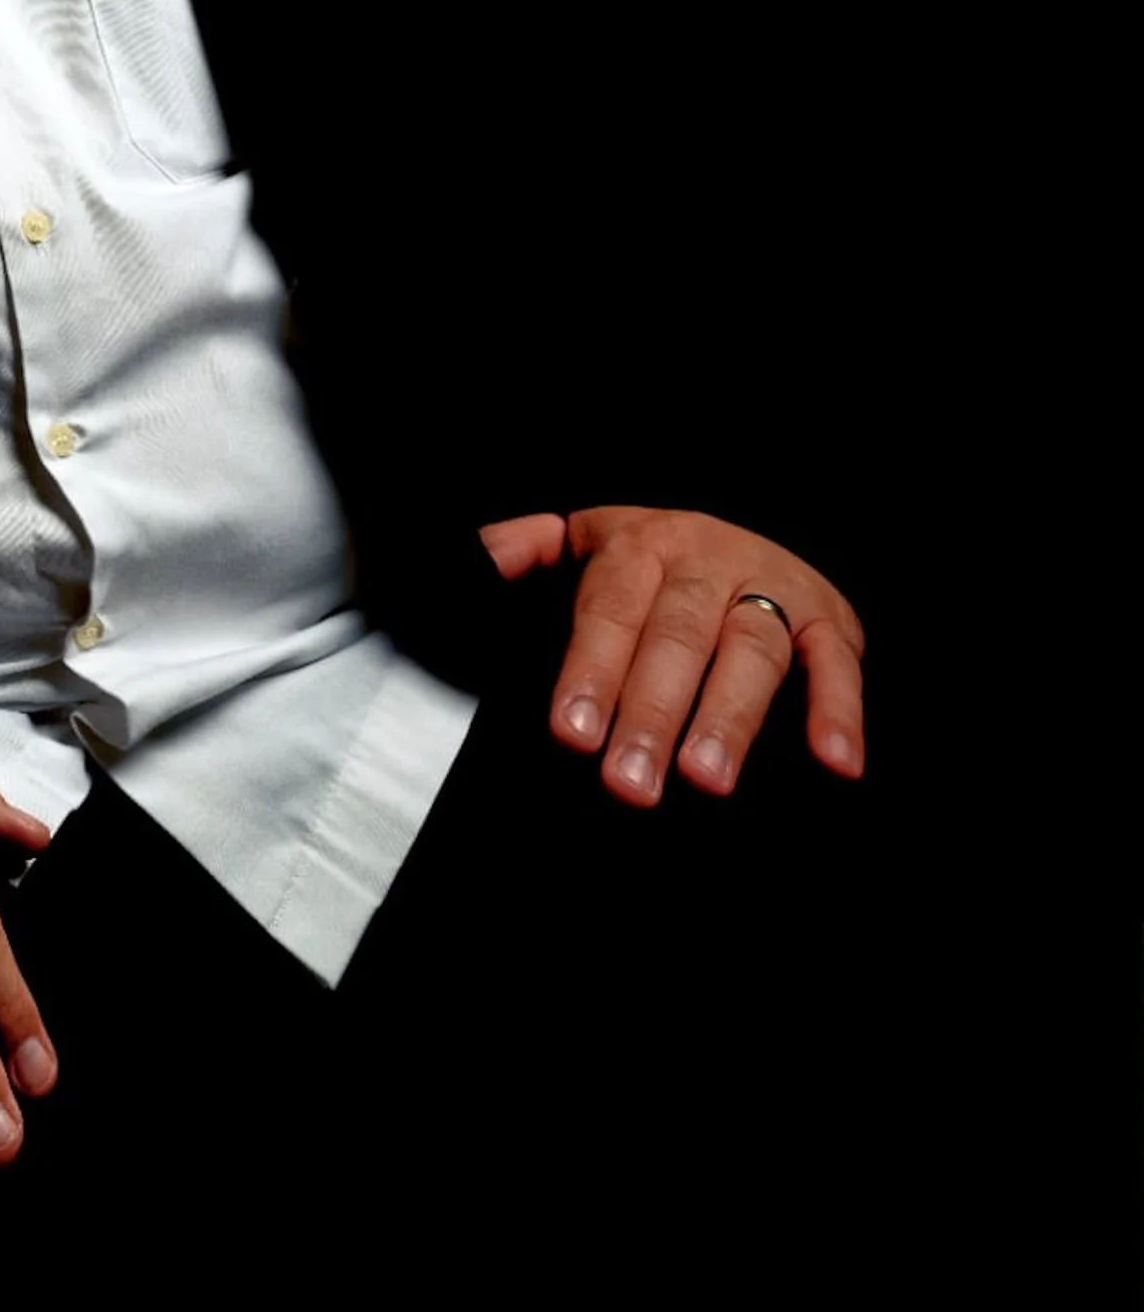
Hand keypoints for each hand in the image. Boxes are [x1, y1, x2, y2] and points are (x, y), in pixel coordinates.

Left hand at [478, 507, 865, 803]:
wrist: (746, 527)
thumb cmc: (648, 566)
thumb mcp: (580, 548)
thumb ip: (518, 556)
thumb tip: (473, 559)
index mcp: (637, 547)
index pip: (608, 611)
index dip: (590, 672)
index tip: (572, 733)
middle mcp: (706, 560)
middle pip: (677, 636)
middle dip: (651, 712)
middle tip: (629, 783)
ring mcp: (772, 587)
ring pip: (753, 650)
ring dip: (730, 717)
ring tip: (705, 779)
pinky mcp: (829, 619)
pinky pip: (838, 663)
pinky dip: (839, 710)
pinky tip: (835, 762)